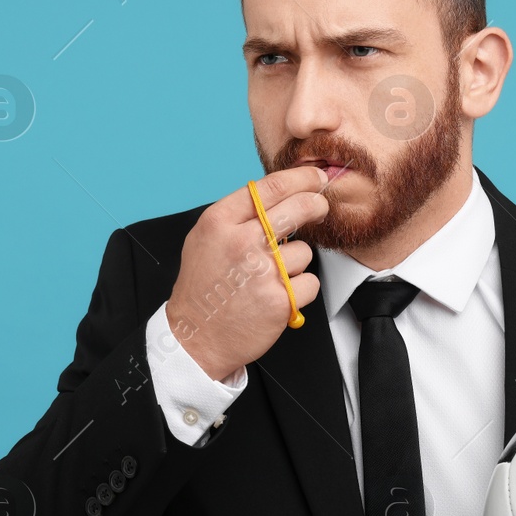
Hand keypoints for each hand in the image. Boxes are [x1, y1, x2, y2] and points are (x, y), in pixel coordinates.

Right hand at [166, 165, 329, 380]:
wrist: (196, 336)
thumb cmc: (202, 287)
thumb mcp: (206, 239)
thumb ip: (237, 216)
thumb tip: (278, 195)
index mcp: (220, 222)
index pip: (271, 187)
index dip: (301, 178)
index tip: (314, 178)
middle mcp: (241, 242)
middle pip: (299, 208)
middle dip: (316, 204)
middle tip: (320, 207)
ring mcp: (262, 271)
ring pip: (304, 251)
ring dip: (295, 263)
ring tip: (270, 278)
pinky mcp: (279, 299)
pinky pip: (310, 282)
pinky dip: (300, 290)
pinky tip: (279, 295)